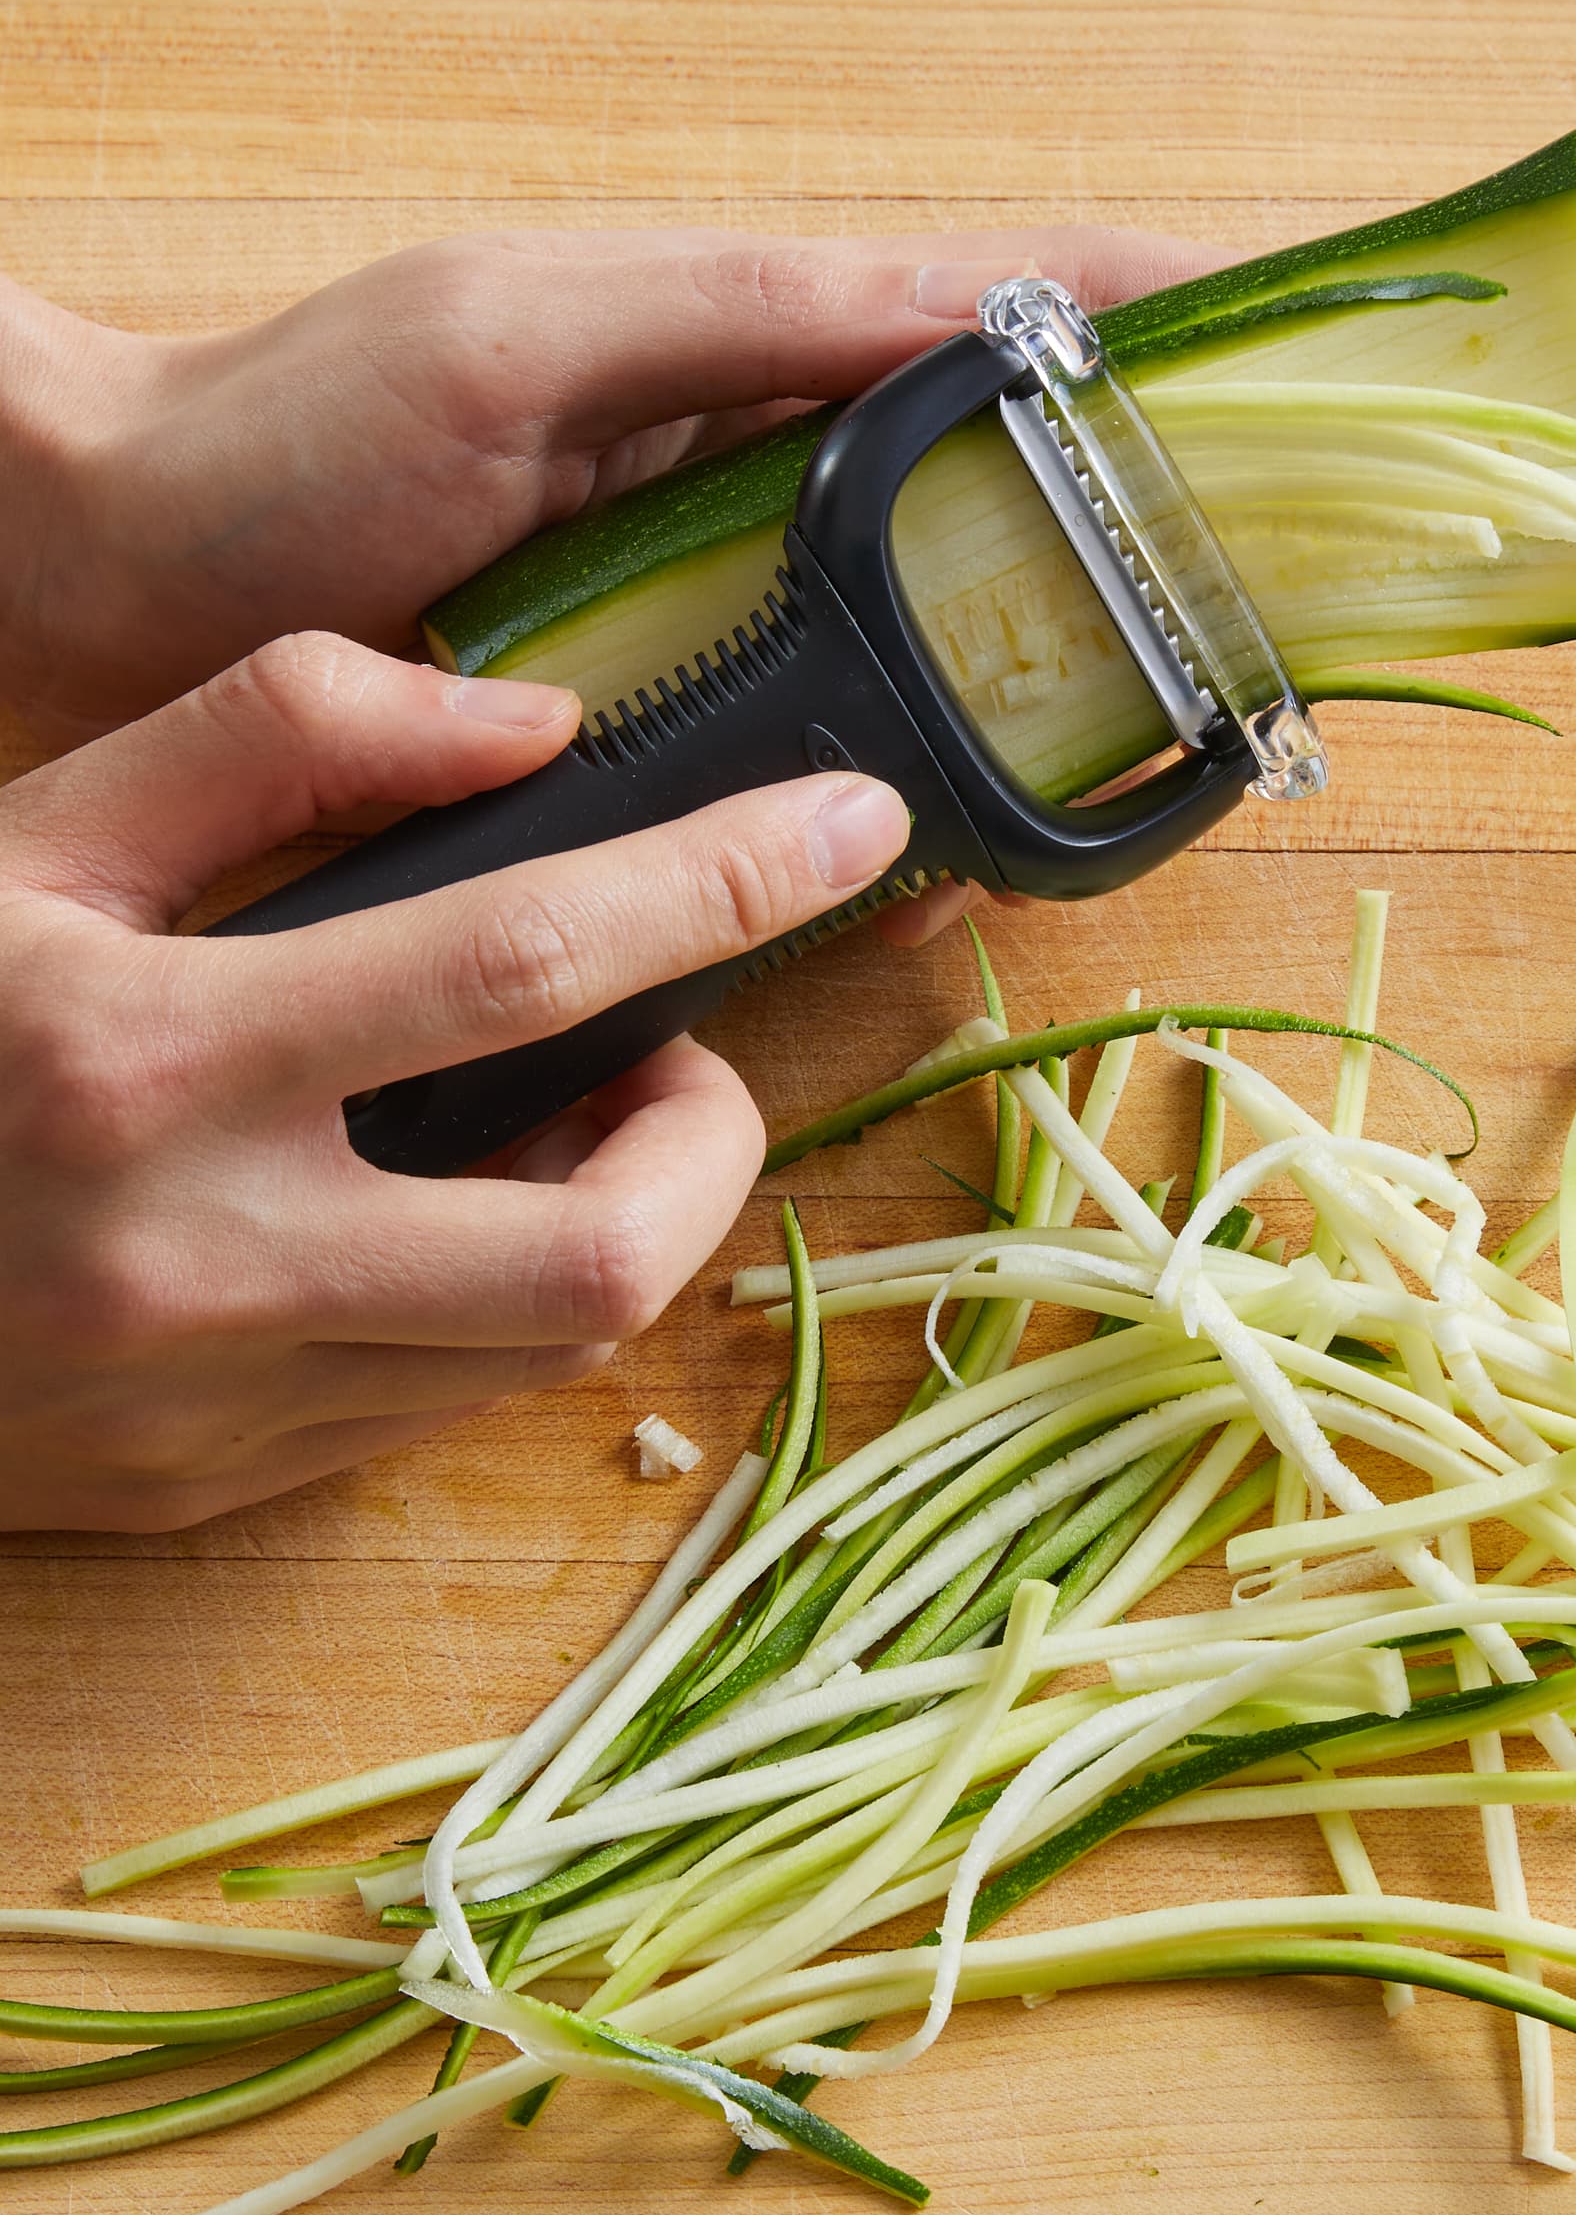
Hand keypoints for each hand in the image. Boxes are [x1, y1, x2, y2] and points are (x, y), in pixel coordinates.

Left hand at [0, 225, 1223, 751]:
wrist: (112, 584)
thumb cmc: (292, 431)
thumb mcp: (531, 338)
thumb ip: (748, 315)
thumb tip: (977, 304)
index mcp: (746, 342)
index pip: (999, 313)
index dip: (1156, 335)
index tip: (1310, 360)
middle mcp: (754, 475)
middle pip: (1002, 492)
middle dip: (1138, 534)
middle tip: (1262, 603)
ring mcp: (712, 605)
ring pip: (928, 641)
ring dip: (1033, 694)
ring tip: (1136, 747)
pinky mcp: (658, 724)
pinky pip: (817, 757)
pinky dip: (894, 798)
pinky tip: (944, 857)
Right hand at [0, 632, 913, 1531]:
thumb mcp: (26, 827)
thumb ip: (270, 738)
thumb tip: (525, 724)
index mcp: (142, 1052)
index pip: (522, 958)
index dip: (726, 886)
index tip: (854, 823)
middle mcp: (196, 1258)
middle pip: (595, 1245)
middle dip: (709, 1144)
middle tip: (683, 1058)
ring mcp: (208, 1404)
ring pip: (541, 1347)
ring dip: (615, 1218)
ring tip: (560, 1117)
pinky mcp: (209, 1490)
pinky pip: (442, 1403)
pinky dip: (502, 1299)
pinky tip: (452, 1209)